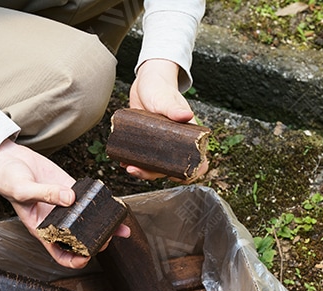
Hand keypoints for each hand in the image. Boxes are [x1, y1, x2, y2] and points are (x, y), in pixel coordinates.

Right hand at [0, 139, 129, 268]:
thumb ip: (45, 193)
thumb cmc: (8, 180)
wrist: (9, 160)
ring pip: (88, 221)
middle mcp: (56, 220)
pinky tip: (113, 204)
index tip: (86, 258)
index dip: (73, 260)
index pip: (59, 252)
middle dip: (95, 243)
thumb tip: (70, 198)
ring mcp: (65, 205)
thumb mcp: (22, 189)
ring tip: (120, 227)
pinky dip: (101, 204)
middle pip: (79, 239)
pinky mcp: (71, 189)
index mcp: (42, 228)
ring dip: (104, 225)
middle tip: (107, 239)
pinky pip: (89, 200)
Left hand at [127, 59, 207, 181]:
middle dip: (153, 174)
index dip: (189, 174)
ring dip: (142, 171)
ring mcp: (161, 145)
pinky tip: (124, 161)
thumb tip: (187, 116)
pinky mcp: (147, 143)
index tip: (174, 176)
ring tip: (128, 166)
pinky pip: (143, 158)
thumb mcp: (166, 99)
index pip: (198, 162)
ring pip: (155, 166)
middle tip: (136, 170)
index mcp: (189, 137)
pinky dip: (134, 162)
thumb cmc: (160, 88)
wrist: (145, 83)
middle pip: (171, 168)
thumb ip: (175, 108)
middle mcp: (176, 144)